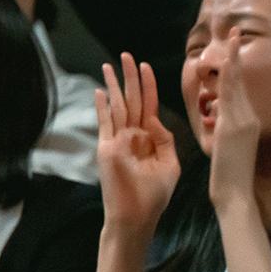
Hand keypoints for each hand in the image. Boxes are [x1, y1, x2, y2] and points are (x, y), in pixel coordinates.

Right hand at [95, 53, 177, 235]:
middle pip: (131, 100)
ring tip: (110, 65)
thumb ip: (165, 140)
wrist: (137, 216)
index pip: (148, 105)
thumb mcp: (170, 164)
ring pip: (117, 106)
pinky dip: (102, 107)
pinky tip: (99, 91)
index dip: (148, 85)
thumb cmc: (154, 195)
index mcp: (148, 138)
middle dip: (129, 77)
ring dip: (113, 85)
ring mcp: (118, 141)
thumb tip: (156, 121)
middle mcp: (131, 136)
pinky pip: (105, 123)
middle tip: (127, 55)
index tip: (146, 66)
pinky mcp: (107, 148)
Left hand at [207, 28, 262, 213]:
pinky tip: (226, 65)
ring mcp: (242, 122)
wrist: (235, 194)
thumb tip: (218, 109)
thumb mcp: (226, 144)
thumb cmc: (228, 174)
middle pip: (239, 81)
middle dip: (236, 55)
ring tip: (231, 39)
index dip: (234, 66)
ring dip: (233, 61)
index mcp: (244, 121)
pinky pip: (230, 100)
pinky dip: (228, 81)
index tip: (232, 46)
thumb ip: (224, 124)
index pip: (237, 88)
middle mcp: (247, 117)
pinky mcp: (235, 129)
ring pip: (236, 85)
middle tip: (234, 31)